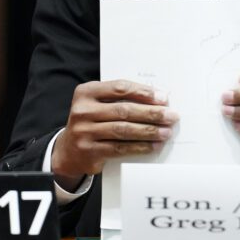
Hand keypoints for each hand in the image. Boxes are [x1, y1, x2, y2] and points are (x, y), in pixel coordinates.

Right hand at [51, 80, 177, 187]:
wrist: (68, 150)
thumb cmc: (92, 122)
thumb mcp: (99, 104)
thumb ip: (121, 99)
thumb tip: (158, 99)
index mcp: (86, 92)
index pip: (120, 88)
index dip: (144, 92)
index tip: (163, 98)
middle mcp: (83, 110)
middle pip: (124, 110)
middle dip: (152, 113)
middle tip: (171, 116)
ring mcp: (84, 131)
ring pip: (124, 130)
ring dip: (149, 131)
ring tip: (166, 132)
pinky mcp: (90, 151)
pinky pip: (120, 148)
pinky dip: (139, 147)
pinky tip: (153, 146)